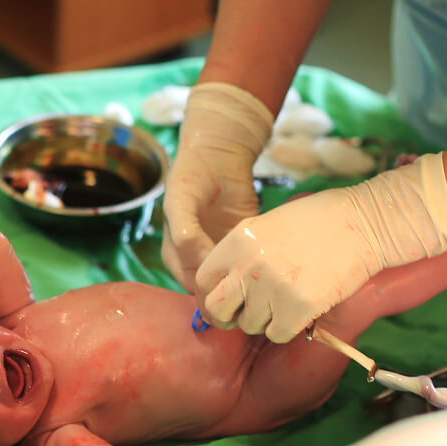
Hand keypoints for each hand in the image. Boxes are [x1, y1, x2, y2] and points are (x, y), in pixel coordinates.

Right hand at [160, 83, 273, 290]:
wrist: (217, 153)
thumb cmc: (191, 176)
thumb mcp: (180, 203)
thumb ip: (184, 235)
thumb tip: (200, 265)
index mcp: (176, 256)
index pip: (193, 287)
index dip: (211, 292)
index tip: (234, 286)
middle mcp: (197, 260)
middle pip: (215, 290)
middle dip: (233, 292)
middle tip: (254, 285)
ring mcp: (220, 253)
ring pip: (234, 280)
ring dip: (248, 282)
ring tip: (265, 276)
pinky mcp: (242, 244)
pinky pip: (250, 263)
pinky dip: (259, 266)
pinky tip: (271, 262)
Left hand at [195, 154, 446, 342]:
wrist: (364, 222)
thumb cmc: (320, 221)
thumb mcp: (267, 225)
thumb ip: (242, 253)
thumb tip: (224, 285)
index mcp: (237, 241)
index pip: (202, 281)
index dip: (212, 295)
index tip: (226, 300)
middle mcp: (248, 266)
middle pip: (216, 310)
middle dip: (228, 317)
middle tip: (245, 315)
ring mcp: (272, 288)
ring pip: (249, 325)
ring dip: (264, 320)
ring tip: (286, 300)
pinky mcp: (298, 307)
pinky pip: (277, 334)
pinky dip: (288, 328)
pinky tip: (302, 309)